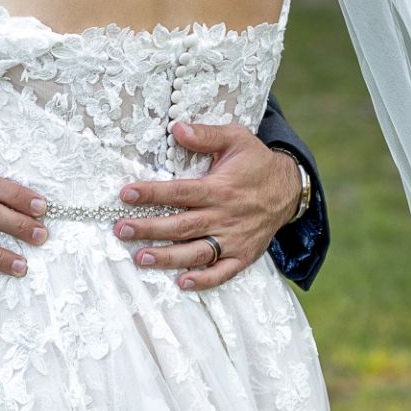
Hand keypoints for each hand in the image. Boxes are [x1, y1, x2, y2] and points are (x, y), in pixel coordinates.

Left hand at [114, 121, 301, 291]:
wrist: (290, 189)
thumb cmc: (256, 162)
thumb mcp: (236, 138)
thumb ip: (206, 135)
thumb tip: (176, 128)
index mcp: (219, 188)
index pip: (179, 192)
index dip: (151, 194)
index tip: (126, 194)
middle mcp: (224, 216)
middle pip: (181, 225)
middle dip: (149, 229)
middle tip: (121, 229)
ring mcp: (234, 239)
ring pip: (196, 252)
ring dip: (168, 257)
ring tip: (140, 258)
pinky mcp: (243, 255)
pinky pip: (222, 272)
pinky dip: (204, 280)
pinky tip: (182, 282)